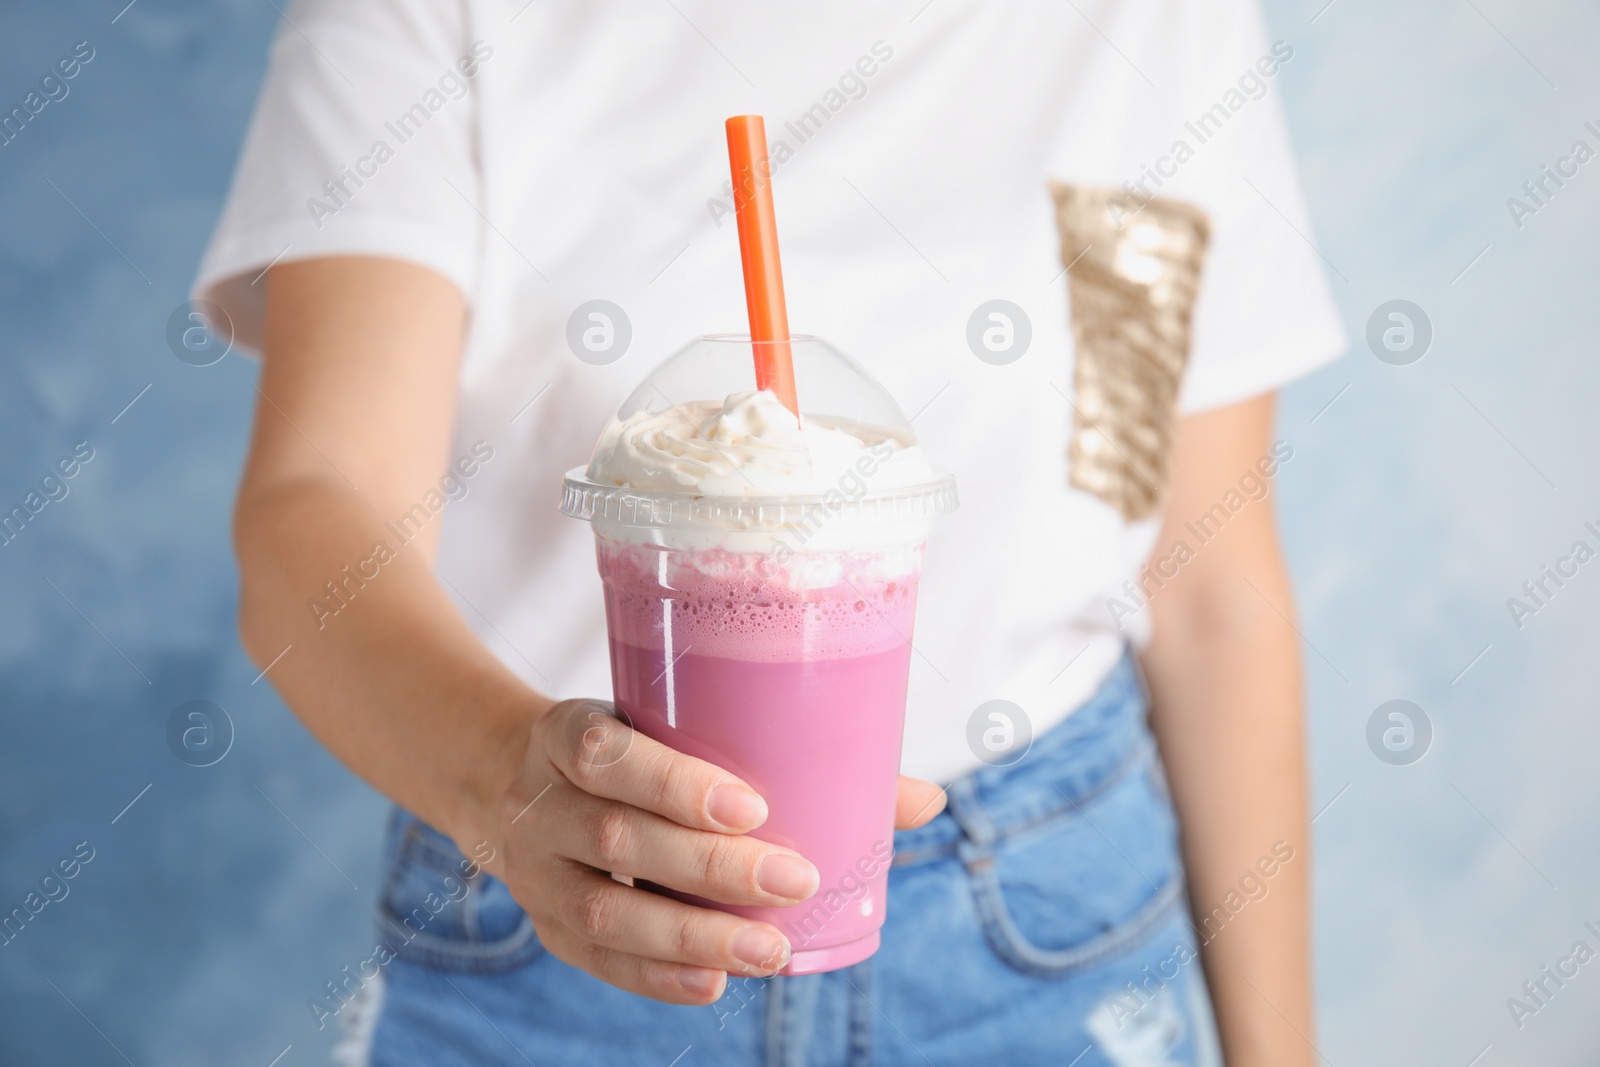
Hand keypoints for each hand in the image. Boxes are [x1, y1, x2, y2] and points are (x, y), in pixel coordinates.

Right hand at [491, 698, 946, 1004]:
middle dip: (709, 868)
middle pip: (616, 840)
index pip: (608, 754)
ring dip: (692, 936)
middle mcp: (540, 804)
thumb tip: (925, 801)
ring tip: (771, 952)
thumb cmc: (630, 743)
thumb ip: (786, 751)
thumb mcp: (672, 721)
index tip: (752, 805)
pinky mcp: (546, 925)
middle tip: (794, 880)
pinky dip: (656, 977)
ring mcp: (536, 872)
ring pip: (605, 911)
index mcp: (566, 734)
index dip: (673, 782)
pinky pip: (596, 961)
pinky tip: (714, 982)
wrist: (505, 777)